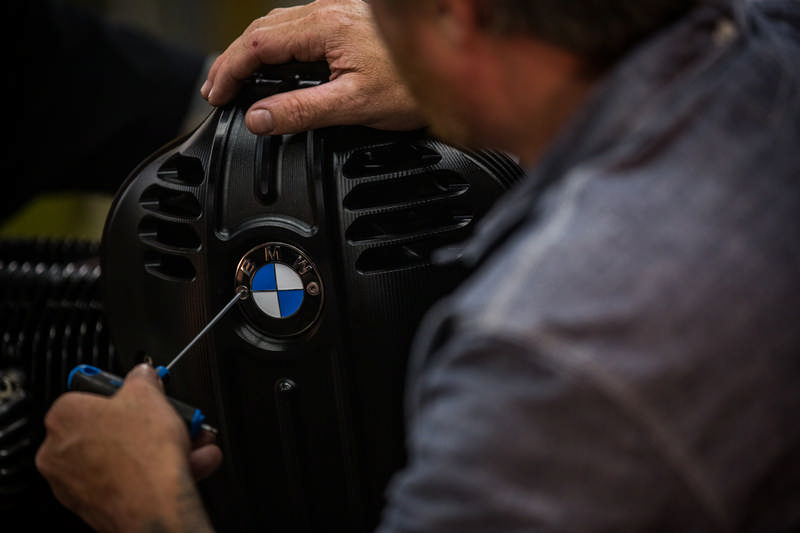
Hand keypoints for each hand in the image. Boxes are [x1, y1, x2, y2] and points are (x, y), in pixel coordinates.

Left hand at [35, 365, 219, 532]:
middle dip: (153, 423)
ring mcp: (75, 482)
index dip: (127, 394)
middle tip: (174, 420)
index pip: (93, 394)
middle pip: (113, 427)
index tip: (145, 395)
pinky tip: (189, 465)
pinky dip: (156, 471)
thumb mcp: (149, 393)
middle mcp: (60, 450)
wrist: (153, 507)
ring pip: (125, 455)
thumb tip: (143, 373)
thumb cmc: (144, 454)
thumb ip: (143, 377)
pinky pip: (128, 479)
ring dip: (163, 447)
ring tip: (194, 444)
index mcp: (64, 416)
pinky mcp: (94, 505)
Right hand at [201, 0, 423, 134]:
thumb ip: (302, 110)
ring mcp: (340, 12)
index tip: (215, 94)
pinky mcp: (350, 21)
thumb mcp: (355, 104)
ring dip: (255, 53)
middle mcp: (329, 10)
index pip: (257, 43)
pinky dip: (280, 48)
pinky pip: (302, 28)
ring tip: (240, 80)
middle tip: (218, 89)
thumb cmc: (414, 85)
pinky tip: (279, 65)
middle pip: (263, 30)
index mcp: (324, 27)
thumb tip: (259, 117)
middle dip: (235, 60)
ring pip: (282, 26)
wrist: (456, 69)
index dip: (229, 69)